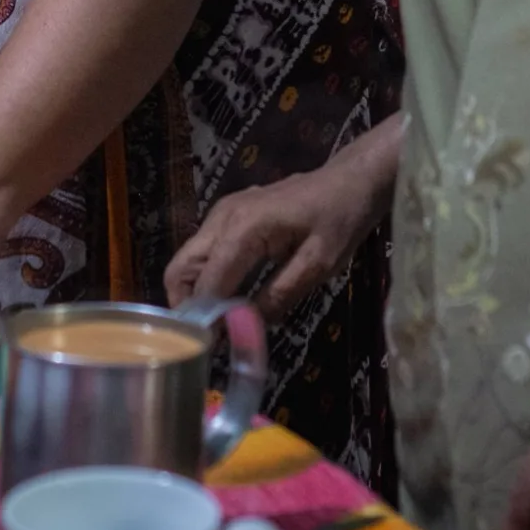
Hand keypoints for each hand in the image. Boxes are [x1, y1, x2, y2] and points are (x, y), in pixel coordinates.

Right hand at [164, 116, 399, 321]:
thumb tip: (246, 327)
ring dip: (196, 294)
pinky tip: (230, 299)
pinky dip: (207, 278)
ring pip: (188, 261)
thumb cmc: (339, 218)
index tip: (213, 349)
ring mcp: (223, 213)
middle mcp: (223, 218)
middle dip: (188, 306)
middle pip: (180, 268)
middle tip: (210, 337)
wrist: (349, 180)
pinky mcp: (229, 215)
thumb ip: (280, 295)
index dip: (206, 319)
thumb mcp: (318, 264)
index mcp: (244, 228)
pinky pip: (204, 252)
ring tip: (221, 324)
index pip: (208, 283)